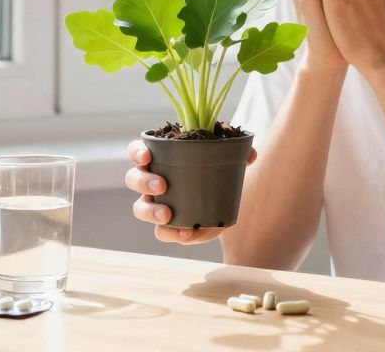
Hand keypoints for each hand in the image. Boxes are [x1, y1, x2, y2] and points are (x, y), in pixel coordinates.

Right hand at [125, 139, 257, 243]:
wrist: (223, 203)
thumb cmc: (216, 173)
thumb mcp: (227, 162)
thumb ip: (239, 156)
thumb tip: (250, 154)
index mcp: (161, 158)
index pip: (138, 151)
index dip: (138, 152)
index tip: (147, 156)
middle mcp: (152, 181)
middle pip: (134, 178)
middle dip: (144, 182)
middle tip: (163, 186)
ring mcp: (156, 205)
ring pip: (140, 208)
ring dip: (151, 212)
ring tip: (168, 215)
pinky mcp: (168, 226)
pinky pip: (162, 232)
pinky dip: (172, 233)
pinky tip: (186, 232)